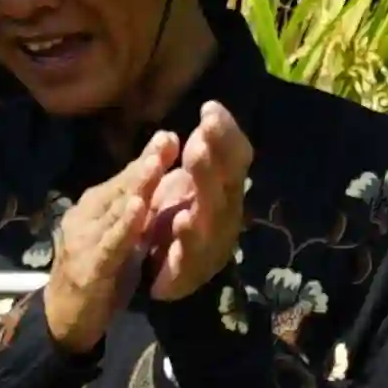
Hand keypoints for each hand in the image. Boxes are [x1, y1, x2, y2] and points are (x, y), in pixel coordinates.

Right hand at [42, 135, 176, 355]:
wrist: (65, 318)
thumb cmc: (98, 272)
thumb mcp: (119, 235)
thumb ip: (134, 208)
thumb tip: (158, 175)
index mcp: (93, 207)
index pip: (123, 179)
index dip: (146, 158)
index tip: (169, 136)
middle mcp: (85, 217)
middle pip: (119, 188)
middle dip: (144, 164)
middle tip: (166, 140)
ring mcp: (84, 241)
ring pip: (114, 210)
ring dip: (136, 186)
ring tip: (156, 163)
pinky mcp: (89, 267)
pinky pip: (110, 243)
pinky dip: (124, 225)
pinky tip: (140, 209)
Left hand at [142, 104, 252, 302]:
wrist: (152, 280)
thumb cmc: (169, 223)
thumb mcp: (182, 182)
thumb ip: (197, 154)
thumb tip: (211, 111)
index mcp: (222, 192)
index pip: (235, 158)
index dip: (226, 134)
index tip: (209, 107)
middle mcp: (224, 217)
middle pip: (227, 183)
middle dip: (217, 153)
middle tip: (205, 127)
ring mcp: (210, 247)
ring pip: (214, 217)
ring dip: (206, 188)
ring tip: (197, 160)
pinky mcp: (188, 274)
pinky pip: (190, 256)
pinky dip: (188, 239)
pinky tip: (181, 221)